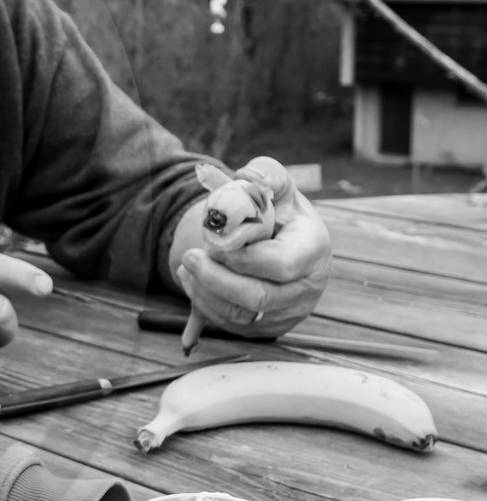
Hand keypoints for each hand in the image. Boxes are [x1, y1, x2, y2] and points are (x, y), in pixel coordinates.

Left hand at [171, 158, 330, 337]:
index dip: (246, 258)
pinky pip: (230, 323)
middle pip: (258, 296)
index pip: (282, 264)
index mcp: (312, 249)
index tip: (218, 244)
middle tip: (190, 256)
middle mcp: (306, 286)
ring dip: (205, 291)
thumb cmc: (278, 211)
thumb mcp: (277, 186)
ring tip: (187, 265)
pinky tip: (193, 279)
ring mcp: (287, 311)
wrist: (279, 242)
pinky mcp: (265, 326)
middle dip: (216, 278)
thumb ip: (266, 174)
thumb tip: (248, 174)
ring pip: (240, 314)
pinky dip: (204, 302)